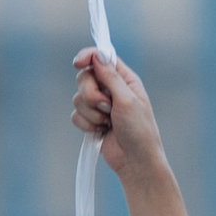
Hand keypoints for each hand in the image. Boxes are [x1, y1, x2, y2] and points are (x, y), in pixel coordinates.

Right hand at [72, 47, 169, 186]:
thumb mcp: (127, 100)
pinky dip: (87, 124)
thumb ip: (111, 77)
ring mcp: (100, 106)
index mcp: (124, 79)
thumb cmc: (139, 131)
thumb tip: (98, 54)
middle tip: (107, 106)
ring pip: (78, 98)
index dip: (87, 56)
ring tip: (107, 123)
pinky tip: (101, 132)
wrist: (135, 161)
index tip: (78, 62)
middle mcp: (111, 89)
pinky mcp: (91, 121)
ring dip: (91, 113)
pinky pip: (76, 115)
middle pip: (84, 77)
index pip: (101, 58)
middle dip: (91, 94)